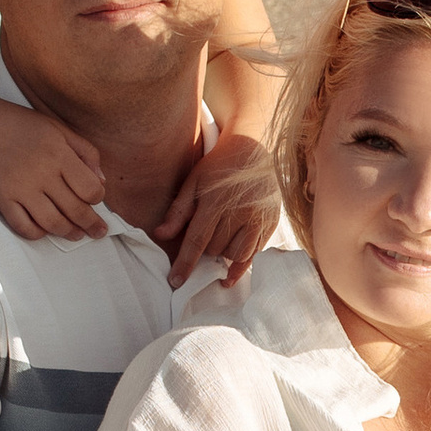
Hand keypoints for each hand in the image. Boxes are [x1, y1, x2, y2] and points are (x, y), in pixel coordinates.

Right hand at [0, 106, 106, 241]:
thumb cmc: (23, 125)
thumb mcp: (59, 129)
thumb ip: (85, 152)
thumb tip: (101, 181)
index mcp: (59, 154)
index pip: (90, 189)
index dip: (98, 198)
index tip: (96, 199)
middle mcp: (42, 174)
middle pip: (75, 210)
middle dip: (92, 225)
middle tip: (98, 232)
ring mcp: (20, 189)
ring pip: (52, 223)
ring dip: (68, 233)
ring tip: (77, 235)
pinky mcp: (3, 199)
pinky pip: (23, 226)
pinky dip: (37, 234)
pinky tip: (45, 231)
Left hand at [157, 135, 281, 285]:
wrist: (252, 149)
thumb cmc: (218, 167)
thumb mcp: (193, 182)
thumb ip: (178, 211)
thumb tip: (160, 235)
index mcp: (216, 202)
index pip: (197, 241)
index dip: (185, 263)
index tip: (175, 281)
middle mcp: (240, 212)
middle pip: (215, 249)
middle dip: (204, 249)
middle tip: (203, 236)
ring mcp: (258, 219)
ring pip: (235, 255)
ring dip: (222, 255)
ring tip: (218, 241)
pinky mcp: (270, 223)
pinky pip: (254, 253)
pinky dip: (241, 263)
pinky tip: (230, 272)